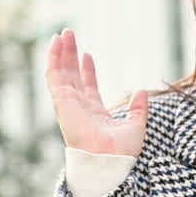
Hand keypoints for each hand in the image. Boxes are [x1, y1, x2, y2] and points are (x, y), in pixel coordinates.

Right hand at [45, 29, 147, 156]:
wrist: (109, 162)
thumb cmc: (121, 154)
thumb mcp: (136, 126)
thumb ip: (139, 109)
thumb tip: (142, 90)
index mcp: (94, 115)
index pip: (88, 88)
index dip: (87, 70)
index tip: (87, 55)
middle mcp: (79, 109)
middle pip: (72, 76)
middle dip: (70, 56)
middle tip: (70, 35)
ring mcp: (69, 104)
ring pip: (61, 74)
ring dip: (61, 53)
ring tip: (63, 33)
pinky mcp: (61, 101)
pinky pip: (54, 76)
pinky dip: (53, 59)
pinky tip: (56, 43)